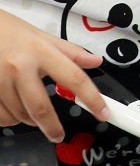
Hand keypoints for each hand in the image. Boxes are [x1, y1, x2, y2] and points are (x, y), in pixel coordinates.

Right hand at [0, 11, 107, 141]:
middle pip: (40, 108)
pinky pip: (1, 116)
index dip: (92, 99)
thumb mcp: (42, 37)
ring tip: (31, 112)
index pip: (74, 79)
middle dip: (52, 127)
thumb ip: (71, 52)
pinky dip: (10, 118)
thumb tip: (96, 61)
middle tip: (58, 134)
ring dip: (29, 120)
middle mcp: (19, 67)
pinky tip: (13, 109)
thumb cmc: (9, 31)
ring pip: (19, 115)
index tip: (103, 114)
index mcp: (41, 52)